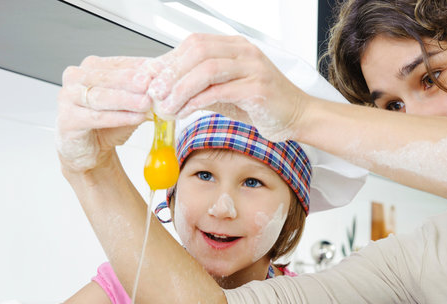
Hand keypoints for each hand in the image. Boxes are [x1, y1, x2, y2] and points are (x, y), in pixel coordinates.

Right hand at [56, 56, 153, 171]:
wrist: (89, 150)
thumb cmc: (107, 124)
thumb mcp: (130, 104)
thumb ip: (142, 92)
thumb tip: (165, 81)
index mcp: (92, 68)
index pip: (118, 63)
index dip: (140, 66)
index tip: (160, 70)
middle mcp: (76, 78)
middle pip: (107, 77)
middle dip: (131, 81)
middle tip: (150, 84)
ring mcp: (68, 97)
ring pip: (100, 96)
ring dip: (126, 99)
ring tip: (146, 103)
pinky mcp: (67, 119)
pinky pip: (96, 117)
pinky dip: (117, 117)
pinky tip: (135, 118)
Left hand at [146, 33, 309, 141]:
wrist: (297, 117)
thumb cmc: (263, 105)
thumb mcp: (225, 94)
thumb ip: (200, 89)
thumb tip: (166, 93)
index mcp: (235, 46)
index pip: (194, 44)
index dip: (168, 60)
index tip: (148, 78)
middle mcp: (244, 51)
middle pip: (197, 51)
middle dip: (171, 72)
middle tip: (154, 92)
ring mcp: (253, 68)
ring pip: (206, 69)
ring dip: (181, 88)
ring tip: (166, 106)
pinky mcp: (258, 89)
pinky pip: (220, 91)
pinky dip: (197, 101)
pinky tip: (185, 111)